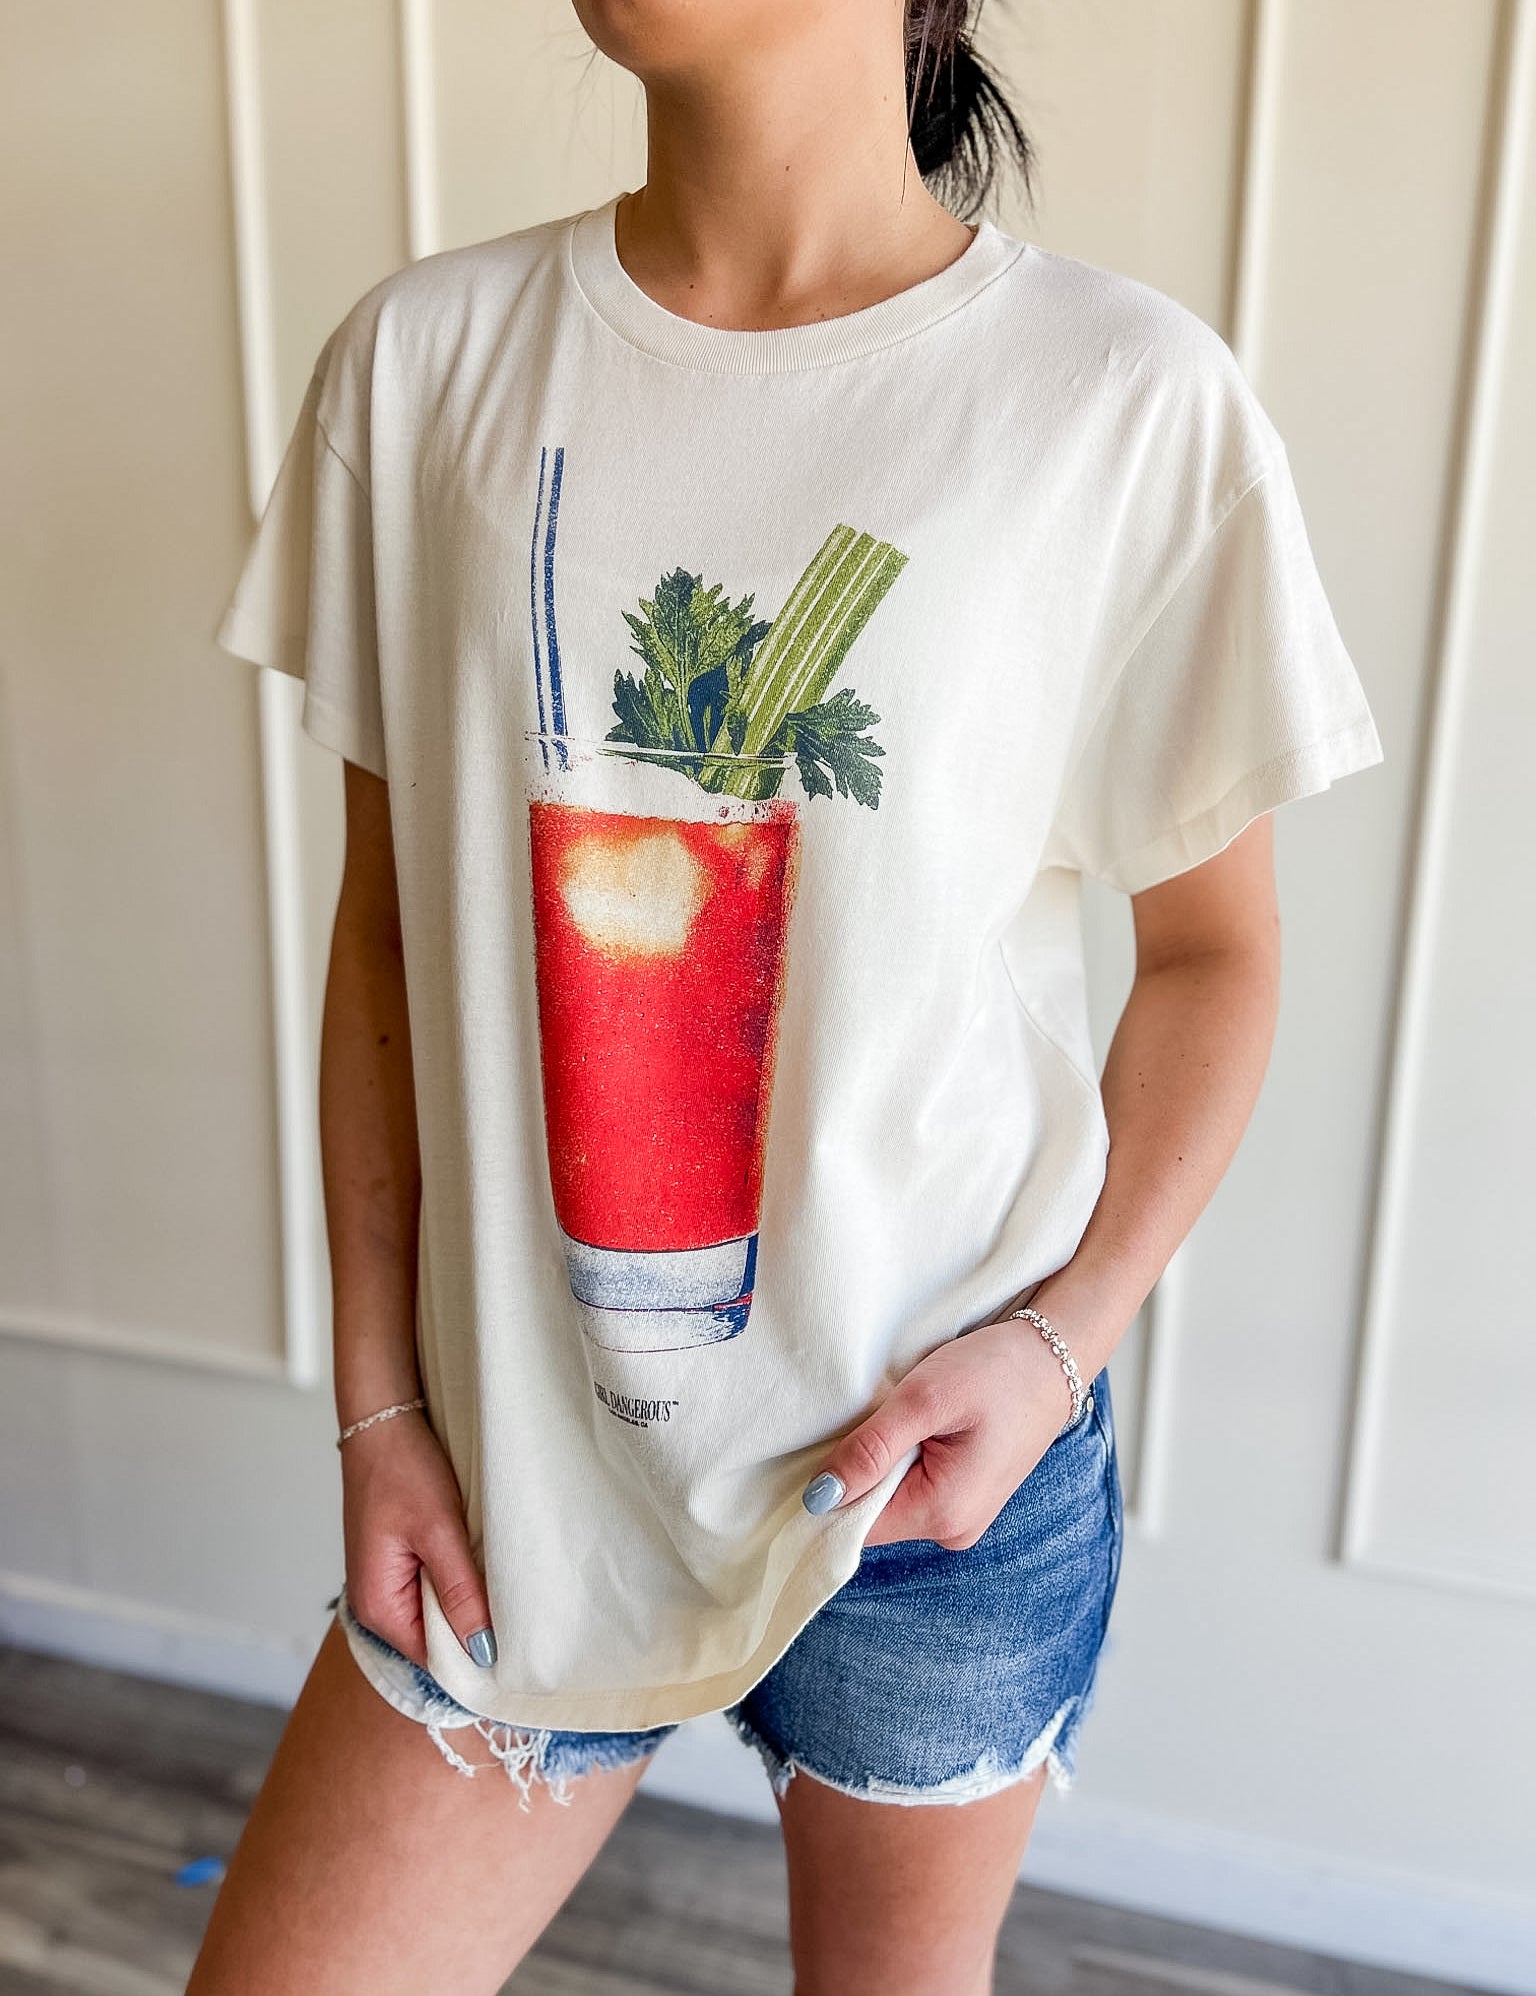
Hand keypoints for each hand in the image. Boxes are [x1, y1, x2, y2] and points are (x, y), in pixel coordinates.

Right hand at [340, 1407, 495, 1669]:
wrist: (382, 1420)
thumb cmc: (402, 1469)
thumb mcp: (439, 1531)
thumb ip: (460, 1593)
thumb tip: (483, 1650)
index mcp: (379, 1606)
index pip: (434, 1659)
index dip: (476, 1657)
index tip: (520, 1649)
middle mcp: (376, 1604)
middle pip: (436, 1641)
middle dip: (475, 1630)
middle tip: (522, 1616)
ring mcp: (386, 1583)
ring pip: (438, 1613)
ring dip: (468, 1602)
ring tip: (505, 1588)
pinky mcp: (398, 1562)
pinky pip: (433, 1588)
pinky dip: (457, 1581)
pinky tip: (479, 1565)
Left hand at [801, 1317, 1079, 1548]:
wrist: (1052, 1359)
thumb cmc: (996, 1372)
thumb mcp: (925, 1399)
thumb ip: (871, 1450)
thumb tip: (818, 1497)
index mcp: (944, 1514)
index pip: (855, 1525)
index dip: (831, 1488)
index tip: (832, 1442)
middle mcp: (953, 1530)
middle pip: (871, 1515)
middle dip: (860, 1469)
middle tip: (875, 1417)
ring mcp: (962, 1518)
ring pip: (891, 1499)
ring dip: (883, 1462)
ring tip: (905, 1418)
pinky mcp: (965, 1499)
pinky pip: (913, 1489)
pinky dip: (904, 1460)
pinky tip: (919, 1428)